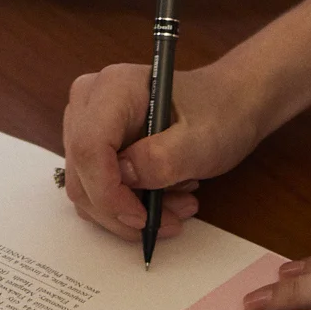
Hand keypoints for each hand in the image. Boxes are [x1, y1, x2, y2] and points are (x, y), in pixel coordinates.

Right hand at [61, 60, 262, 243]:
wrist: (228, 104)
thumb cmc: (218, 113)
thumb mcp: (200, 140)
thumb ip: (161, 159)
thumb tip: (123, 176)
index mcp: (113, 88)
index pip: (88, 148)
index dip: (108, 192)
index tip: (142, 218)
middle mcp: (90, 101)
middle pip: (82, 172)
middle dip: (121, 208)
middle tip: (170, 221)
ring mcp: (88, 122)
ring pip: (86, 186)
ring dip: (127, 210)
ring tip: (177, 206)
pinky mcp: (94, 143)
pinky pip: (95, 186)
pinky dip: (126, 204)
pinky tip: (164, 198)